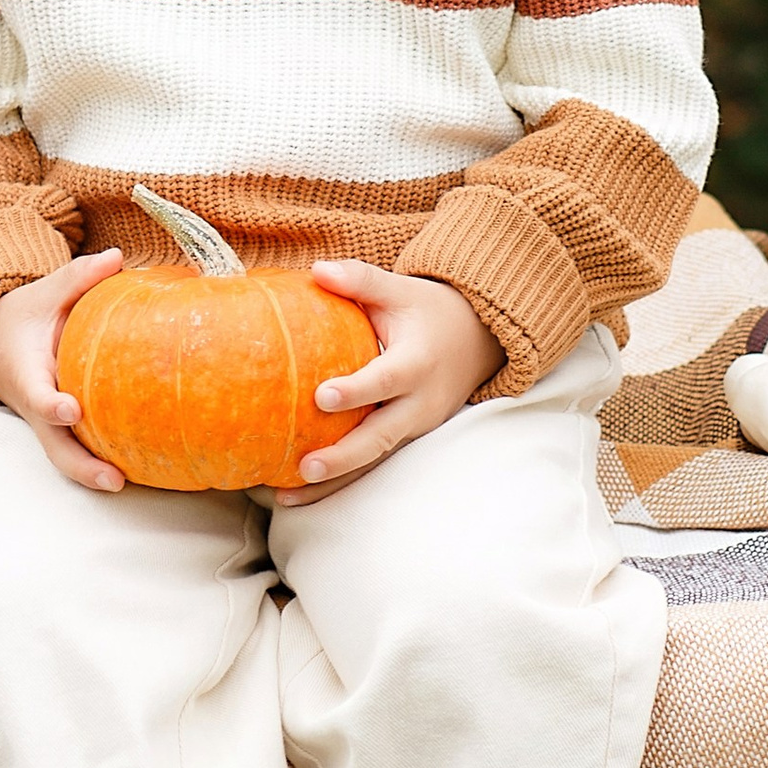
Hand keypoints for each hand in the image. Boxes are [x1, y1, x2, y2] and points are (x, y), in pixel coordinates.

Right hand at [0, 248, 126, 491]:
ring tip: (126, 484)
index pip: (37, 394)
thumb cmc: (22, 316)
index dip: (52, 405)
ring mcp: (44, 422)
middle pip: (52, 444)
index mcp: (26, 373)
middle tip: (114, 480)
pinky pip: (74, 449)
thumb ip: (78, 278)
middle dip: (80, 465)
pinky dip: (96, 462)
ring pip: (63, 455)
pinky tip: (136, 469)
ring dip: (89, 473)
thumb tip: (116, 257)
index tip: (71, 409)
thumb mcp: (44, 292)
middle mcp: (33, 405)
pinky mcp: (57, 428)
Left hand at [291, 264, 501, 491]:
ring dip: (334, 482)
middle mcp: (420, 403)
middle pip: (381, 436)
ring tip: (289, 496)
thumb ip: (360, 280)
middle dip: (344, 456)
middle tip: (306, 467)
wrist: (478, 341)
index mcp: (417, 363)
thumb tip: (316, 271)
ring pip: (375, 461)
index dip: (357, 390)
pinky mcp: (407, 440)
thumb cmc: (428, 311)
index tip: (322, 397)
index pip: (386, 380)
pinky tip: (298, 495)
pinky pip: (374, 465)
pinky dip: (340, 482)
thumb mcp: (399, 290)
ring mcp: (416, 427)